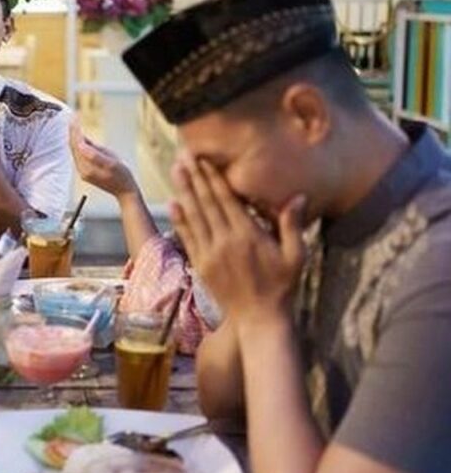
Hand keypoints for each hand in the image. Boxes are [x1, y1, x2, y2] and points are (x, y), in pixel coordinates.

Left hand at [70, 119, 138, 198]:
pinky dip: (77, 144)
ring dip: (74, 137)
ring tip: (74, 125)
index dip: (75, 131)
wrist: (124, 191)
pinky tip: (79, 137)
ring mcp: (83, 172)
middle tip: (73, 118)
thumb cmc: (122, 175)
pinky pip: (78, 155)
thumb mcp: (112, 162)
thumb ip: (95, 154)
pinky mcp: (85, 172)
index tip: (75, 119)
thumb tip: (81, 144)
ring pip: (75, 151)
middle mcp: (82, 170)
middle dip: (73, 132)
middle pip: (73, 147)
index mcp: (87, 167)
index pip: (77, 145)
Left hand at [169, 156, 305, 324]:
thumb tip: (298, 196)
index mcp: (248, 236)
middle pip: (207, 203)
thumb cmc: (281, 286)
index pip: (227, 200)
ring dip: (183, 191)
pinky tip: (173, 203)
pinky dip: (179, 219)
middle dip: (195, 177)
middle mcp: (225, 241)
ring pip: (194, 216)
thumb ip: (293, 225)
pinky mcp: (200, 265)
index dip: (214, 178)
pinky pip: (187, 237)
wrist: (258, 318)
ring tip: (175, 170)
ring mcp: (210, 253)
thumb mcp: (295, 256)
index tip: (205, 160)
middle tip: (184, 155)